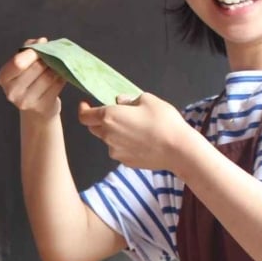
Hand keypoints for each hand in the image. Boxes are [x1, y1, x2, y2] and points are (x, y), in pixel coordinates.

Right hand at [0, 38, 65, 119]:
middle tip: (54, 54)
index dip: (33, 52)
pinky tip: (61, 75)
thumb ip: (30, 48)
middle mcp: (12, 92)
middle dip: (48, 58)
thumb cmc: (29, 80)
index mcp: (4, 77)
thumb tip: (42, 41)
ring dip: (57, 67)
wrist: (36, 109)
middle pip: (36, 67)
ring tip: (59, 64)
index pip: (18, 62)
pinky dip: (62, 77)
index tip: (42, 45)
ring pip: (49, 76)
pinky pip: (57, 86)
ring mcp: (27, 102)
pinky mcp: (43, 107)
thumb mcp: (24, 62)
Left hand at [77, 92, 198, 170]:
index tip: (86, 105)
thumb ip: (129, 99)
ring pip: (108, 140)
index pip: (85, 116)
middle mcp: (108, 136)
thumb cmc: (163, 121)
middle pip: (94, 128)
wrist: (178, 150)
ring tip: (136, 128)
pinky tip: (142, 141)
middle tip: (117, 114)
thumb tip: (121, 101)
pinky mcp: (126, 162)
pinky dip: (125, 144)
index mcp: (110, 117)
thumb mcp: (148, 99)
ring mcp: (116, 151)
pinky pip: (120, 150)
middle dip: (100, 121)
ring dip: (115, 133)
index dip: (83, 110)